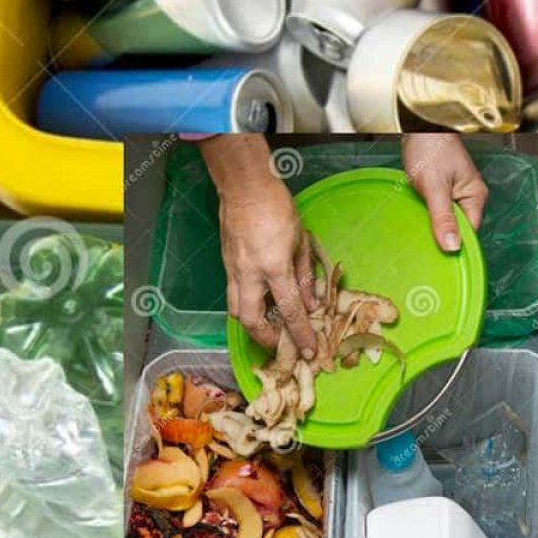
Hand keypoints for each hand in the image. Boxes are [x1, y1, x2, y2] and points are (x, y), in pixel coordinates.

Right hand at [200, 136, 318, 353]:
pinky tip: (261, 301)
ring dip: (252, 323)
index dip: (300, 333)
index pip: (289, 309)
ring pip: (236, 310)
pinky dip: (247, 304)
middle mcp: (250, 274)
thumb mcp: (301, 241)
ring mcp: (233, 270)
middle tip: (280, 342)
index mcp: (274, 267)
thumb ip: (305, 275)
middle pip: (250, 320)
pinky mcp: (226, 265)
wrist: (244, 188)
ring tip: (269, 325)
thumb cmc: (277, 208)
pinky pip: (234, 294)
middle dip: (265, 338)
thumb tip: (311, 303)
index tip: (309, 349)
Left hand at [401, 134, 488, 251]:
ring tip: (419, 234)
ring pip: (446, 220)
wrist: (418, 127)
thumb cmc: (429, 148)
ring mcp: (455, 193)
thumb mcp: (435, 187)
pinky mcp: (442, 190)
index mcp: (475, 196)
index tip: (440, 259)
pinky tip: (418, 219)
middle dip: (443, 237)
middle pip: (458, 228)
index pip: (469, 232)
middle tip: (425, 249)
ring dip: (434, 227)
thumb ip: (443, 218)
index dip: (455, 245)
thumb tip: (453, 246)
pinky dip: (428, 216)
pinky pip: (438, 210)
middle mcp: (468, 196)